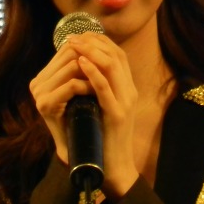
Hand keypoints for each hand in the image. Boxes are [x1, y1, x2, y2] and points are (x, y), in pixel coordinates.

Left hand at [29, 32, 139, 198]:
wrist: (114, 168)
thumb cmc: (103, 139)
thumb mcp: (102, 108)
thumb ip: (98, 90)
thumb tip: (78, 71)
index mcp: (128, 89)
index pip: (118, 55)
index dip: (100, 41)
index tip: (80, 35)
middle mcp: (130, 91)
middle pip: (116, 55)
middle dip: (93, 42)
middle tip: (72, 37)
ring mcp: (125, 102)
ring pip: (113, 66)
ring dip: (91, 52)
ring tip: (73, 45)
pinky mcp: (116, 115)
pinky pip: (105, 88)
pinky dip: (93, 72)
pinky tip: (80, 63)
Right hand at [29, 36, 94, 164]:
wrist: (84, 153)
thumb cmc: (87, 118)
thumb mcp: (84, 88)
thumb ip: (83, 67)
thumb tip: (98, 38)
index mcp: (43, 76)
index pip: (67, 48)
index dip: (89, 48)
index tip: (106, 57)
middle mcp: (37, 83)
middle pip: (69, 53)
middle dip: (91, 58)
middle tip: (109, 69)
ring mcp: (39, 94)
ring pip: (72, 66)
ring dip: (92, 71)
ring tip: (106, 80)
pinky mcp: (45, 105)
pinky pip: (72, 85)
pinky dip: (88, 86)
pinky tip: (99, 92)